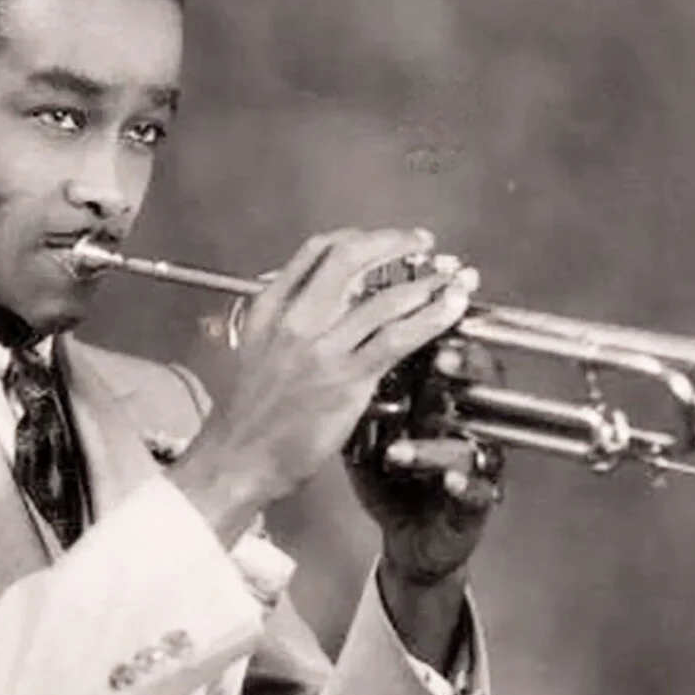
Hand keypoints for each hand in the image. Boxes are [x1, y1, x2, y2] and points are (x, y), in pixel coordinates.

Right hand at [170, 228, 475, 544]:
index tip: (385, 240)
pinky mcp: (346, 380)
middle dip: (395, 242)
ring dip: (427, 281)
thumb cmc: (251, 413)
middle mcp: (295, 320)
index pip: (317, 251)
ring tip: (453, 277)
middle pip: (352, 258)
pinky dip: (431, 317)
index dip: (360, 237)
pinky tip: (450, 309)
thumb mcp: (256, 349)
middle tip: (423, 243)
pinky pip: (397, 338)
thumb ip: (288, 320)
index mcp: (269, 307)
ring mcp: (321, 349)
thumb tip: (328, 301)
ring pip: (384, 298)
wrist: (240, 458)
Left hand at [344, 336, 505, 586]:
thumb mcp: (373, 429)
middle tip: (442, 360)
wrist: (410, 534)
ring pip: (472, 442)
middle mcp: (467, 425)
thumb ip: (362, 391)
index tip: (423, 314)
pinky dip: (465, 485)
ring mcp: (477, 463)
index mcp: (443, 400)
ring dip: (438, 443)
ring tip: (401, 449)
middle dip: (467, 368)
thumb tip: (333, 347)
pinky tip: (449, 480)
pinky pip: (480, 491)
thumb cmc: (395, 476)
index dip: (444, 333)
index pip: (452, 354)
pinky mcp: (477, 503)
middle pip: (484, 385)